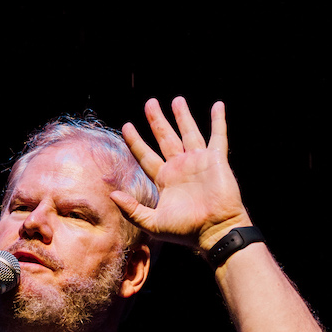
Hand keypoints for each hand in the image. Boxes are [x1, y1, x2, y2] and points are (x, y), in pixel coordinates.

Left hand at [114, 97, 250, 251]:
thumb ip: (132, 209)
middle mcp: (180, 167)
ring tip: (176, 100)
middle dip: (157, 120)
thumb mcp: (153, 222)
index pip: (145, 155)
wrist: (214, 230)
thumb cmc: (186, 231)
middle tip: (150, 103)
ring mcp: (198, 162)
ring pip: (188, 132)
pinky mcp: (216, 159)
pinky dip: (218, 120)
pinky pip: (218, 136)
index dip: (136, 141)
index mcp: (164, 180)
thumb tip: (112, 195)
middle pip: (165, 138)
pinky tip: (217, 105)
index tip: (126, 126)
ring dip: (183, 115)